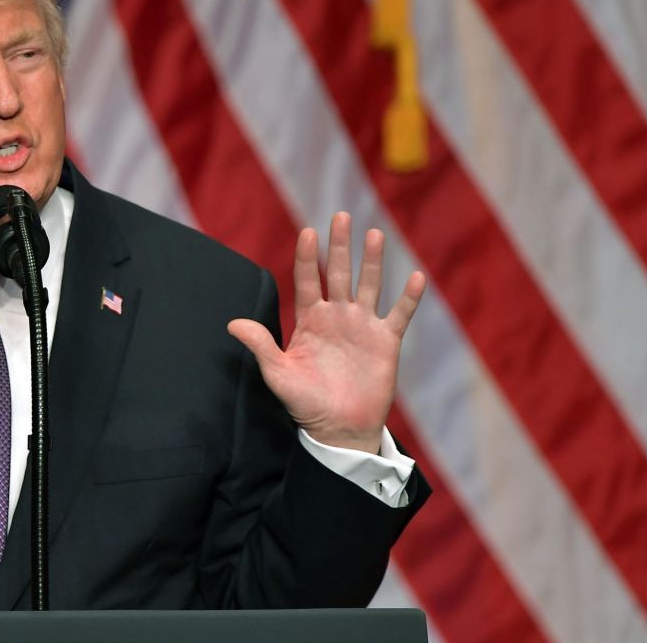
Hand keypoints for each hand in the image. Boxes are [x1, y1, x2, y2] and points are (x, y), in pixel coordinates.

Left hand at [228, 212, 424, 453]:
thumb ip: (260, 345)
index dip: (306, 257)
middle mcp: (337, 316)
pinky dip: (408, 297)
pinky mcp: (385, 341)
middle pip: (337, 273)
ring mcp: (362, 326)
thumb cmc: (305, 402)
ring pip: (369, 285)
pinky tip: (414, 276)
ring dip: (371, 261)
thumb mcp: (278, 373)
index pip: (306, 280)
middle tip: (341, 216)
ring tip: (373, 234)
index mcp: (309, 320)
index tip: (307, 232)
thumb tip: (232, 323)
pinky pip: (399, 314)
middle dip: (339, 245)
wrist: (339, 428)